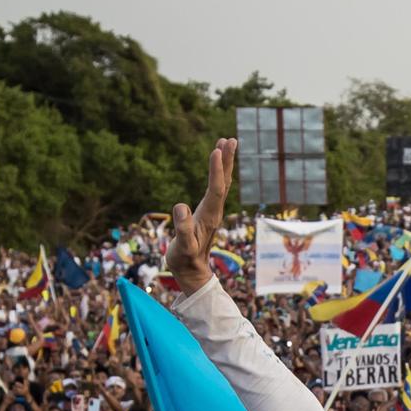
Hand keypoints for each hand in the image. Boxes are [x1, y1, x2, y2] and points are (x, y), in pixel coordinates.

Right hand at [168, 139, 234, 292]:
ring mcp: (213, 210)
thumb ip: (182, 229)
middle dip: (227, 160)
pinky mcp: (208, 211)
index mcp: (209, 216)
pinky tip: (217, 163)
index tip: (216, 151)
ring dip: (225, 163)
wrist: (192, 271)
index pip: (216, 189)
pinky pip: (216, 187)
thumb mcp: (182, 247)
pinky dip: (217, 172)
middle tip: (230, 139)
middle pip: (224, 182)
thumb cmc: (184, 259)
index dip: (216, 170)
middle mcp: (215, 211)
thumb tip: (180, 207)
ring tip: (226, 142)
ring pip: (222, 183)